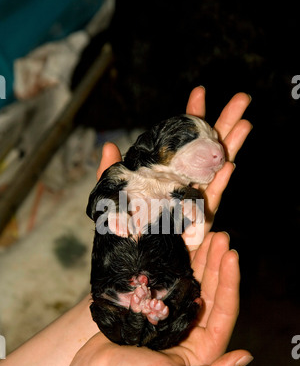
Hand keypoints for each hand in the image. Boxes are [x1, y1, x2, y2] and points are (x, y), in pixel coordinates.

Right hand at [70, 232, 251, 365]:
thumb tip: (247, 356)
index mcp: (204, 349)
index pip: (224, 311)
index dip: (230, 282)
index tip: (231, 255)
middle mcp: (194, 330)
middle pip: (212, 292)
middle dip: (218, 263)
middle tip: (221, 236)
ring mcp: (175, 316)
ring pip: (195, 283)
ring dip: (203, 259)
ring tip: (210, 235)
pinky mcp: (157, 307)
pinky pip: (174, 281)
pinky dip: (181, 264)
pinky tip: (184, 247)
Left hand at [96, 88, 251, 254]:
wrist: (133, 273)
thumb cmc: (124, 237)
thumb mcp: (113, 200)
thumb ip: (111, 174)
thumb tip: (108, 144)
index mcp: (169, 178)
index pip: (183, 144)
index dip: (192, 119)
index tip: (199, 92)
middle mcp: (186, 188)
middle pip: (209, 152)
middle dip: (224, 124)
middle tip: (241, 98)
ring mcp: (195, 206)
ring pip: (217, 171)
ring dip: (231, 148)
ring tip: (245, 123)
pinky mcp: (198, 227)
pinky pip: (210, 202)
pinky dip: (220, 183)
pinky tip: (230, 165)